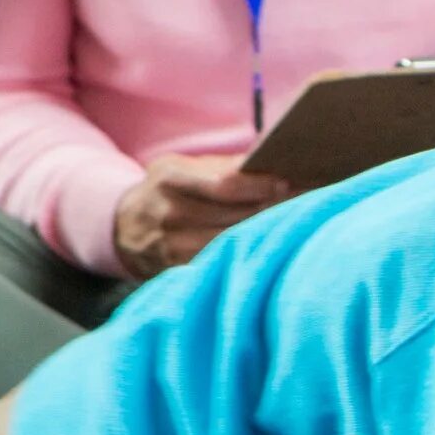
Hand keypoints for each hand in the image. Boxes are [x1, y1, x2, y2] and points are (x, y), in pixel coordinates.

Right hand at [112, 153, 287, 278]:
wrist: (123, 229)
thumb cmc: (169, 192)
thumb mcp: (183, 168)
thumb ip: (225, 167)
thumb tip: (275, 162)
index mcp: (169, 178)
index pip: (226, 183)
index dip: (262, 184)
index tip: (291, 182)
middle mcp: (169, 213)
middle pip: (237, 214)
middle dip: (276, 207)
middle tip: (310, 201)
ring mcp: (173, 247)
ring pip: (236, 241)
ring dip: (270, 232)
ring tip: (299, 222)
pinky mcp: (180, 272)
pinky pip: (224, 262)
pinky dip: (250, 253)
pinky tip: (272, 246)